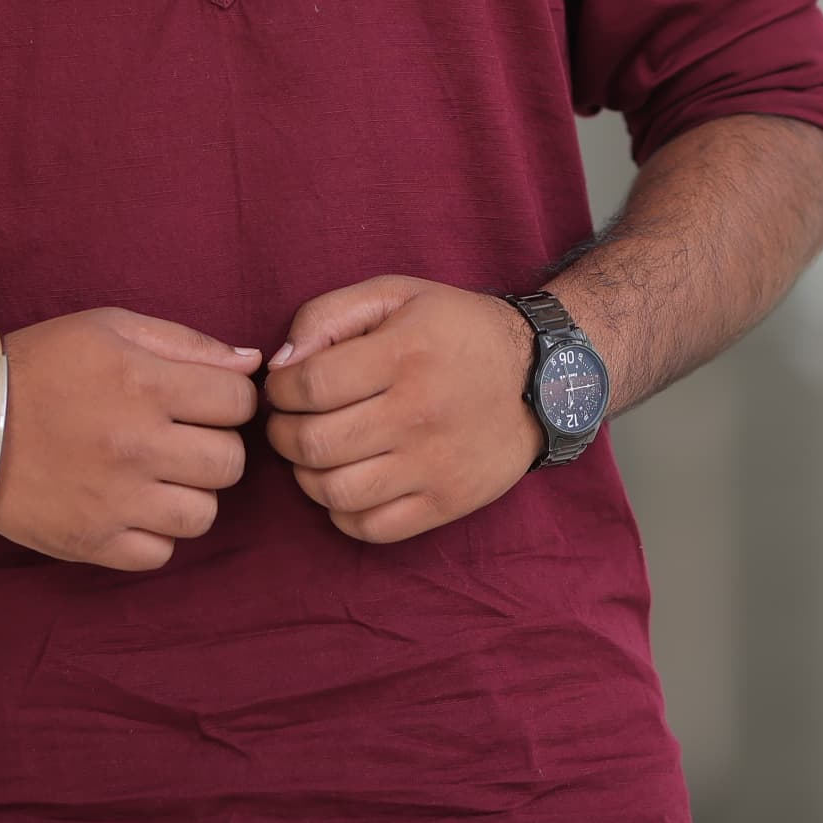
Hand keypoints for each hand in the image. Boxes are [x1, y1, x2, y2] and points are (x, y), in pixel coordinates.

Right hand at [0, 308, 260, 571]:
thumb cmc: (43, 364)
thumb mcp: (112, 327)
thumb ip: (188, 344)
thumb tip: (251, 363)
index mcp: (145, 384)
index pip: (239, 403)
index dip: (230, 400)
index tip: (205, 402)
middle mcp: (136, 446)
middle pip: (230, 463)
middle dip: (215, 447)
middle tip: (183, 440)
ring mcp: (115, 500)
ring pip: (204, 515)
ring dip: (191, 495)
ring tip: (160, 477)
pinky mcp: (91, 543)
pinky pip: (160, 554)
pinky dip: (154, 534)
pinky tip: (133, 507)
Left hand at [262, 276, 543, 545]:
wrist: (543, 376)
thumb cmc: (456, 330)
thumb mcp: (396, 295)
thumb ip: (328, 315)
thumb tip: (281, 364)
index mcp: (405, 354)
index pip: (309, 386)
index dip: (279, 389)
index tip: (285, 387)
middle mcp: (419, 412)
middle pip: (314, 444)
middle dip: (283, 434)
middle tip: (291, 422)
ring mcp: (435, 464)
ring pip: (336, 493)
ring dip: (307, 476)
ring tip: (316, 453)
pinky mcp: (448, 502)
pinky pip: (370, 528)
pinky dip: (342, 512)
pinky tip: (348, 483)